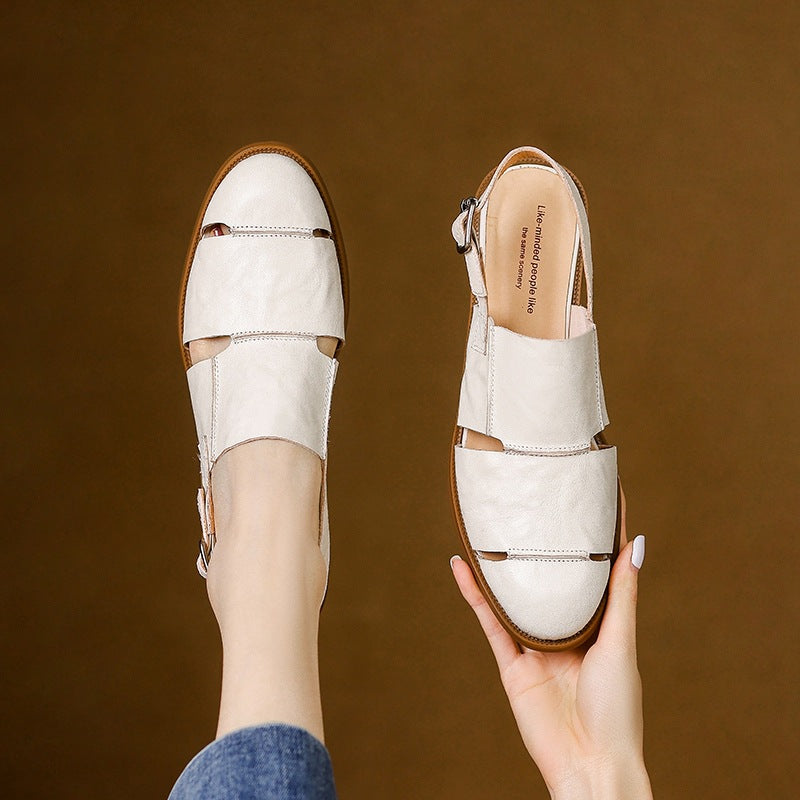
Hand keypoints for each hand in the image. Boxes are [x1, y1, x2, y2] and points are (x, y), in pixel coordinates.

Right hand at [451, 491, 652, 799]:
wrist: (589, 764)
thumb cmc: (617, 709)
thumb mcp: (621, 642)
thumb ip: (622, 594)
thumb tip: (636, 544)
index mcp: (600, 624)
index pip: (599, 569)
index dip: (599, 534)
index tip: (600, 495)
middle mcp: (567, 628)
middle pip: (552, 578)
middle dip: (544, 544)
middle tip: (537, 501)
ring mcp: (537, 644)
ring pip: (515, 595)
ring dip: (502, 565)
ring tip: (489, 528)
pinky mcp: (512, 663)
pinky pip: (489, 621)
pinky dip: (474, 595)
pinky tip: (462, 568)